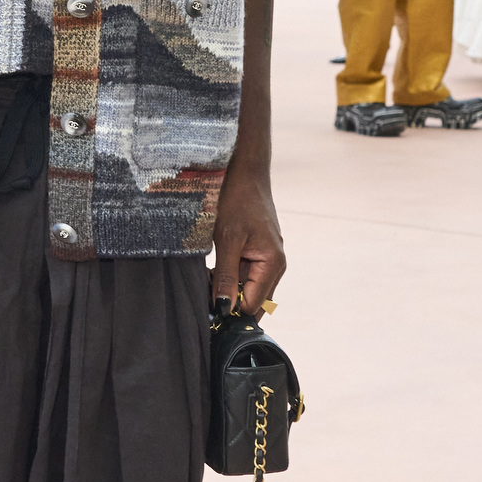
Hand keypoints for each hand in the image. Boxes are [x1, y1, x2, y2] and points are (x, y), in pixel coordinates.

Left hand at [210, 165, 285, 314]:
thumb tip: (224, 309)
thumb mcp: (226, 239)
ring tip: (208, 273)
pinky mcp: (259, 254)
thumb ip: (225, 276)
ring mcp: (268, 260)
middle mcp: (276, 265)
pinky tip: (213, 267)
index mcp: (273, 263)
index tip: (206, 297)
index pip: (252, 305)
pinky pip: (245, 276)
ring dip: (227, 288)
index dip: (229, 307)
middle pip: (252, 301)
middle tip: (205, 287)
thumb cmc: (237, 200)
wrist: (244, 172)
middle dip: (229, 299)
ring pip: (247, 289)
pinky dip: (228, 276)